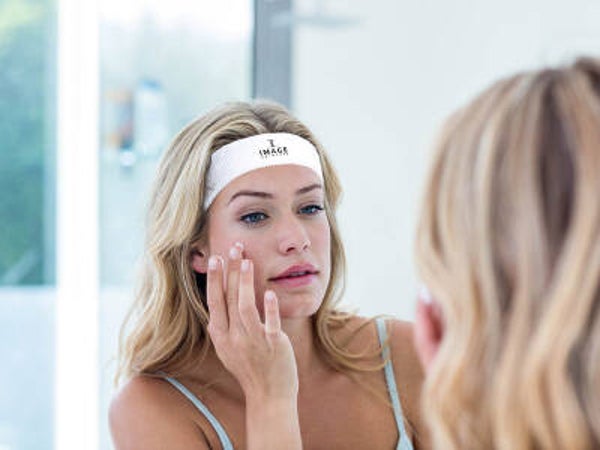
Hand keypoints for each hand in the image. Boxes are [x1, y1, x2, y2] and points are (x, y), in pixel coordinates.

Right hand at [206, 243, 298, 400]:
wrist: (268, 396)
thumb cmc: (250, 369)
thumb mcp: (229, 348)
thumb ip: (224, 325)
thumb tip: (219, 299)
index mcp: (221, 336)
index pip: (214, 301)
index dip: (214, 279)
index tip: (214, 258)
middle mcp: (233, 337)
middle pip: (229, 298)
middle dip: (229, 271)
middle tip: (231, 247)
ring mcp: (253, 341)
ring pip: (245, 307)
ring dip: (245, 283)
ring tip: (247, 261)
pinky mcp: (273, 345)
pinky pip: (270, 324)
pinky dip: (270, 309)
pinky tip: (270, 293)